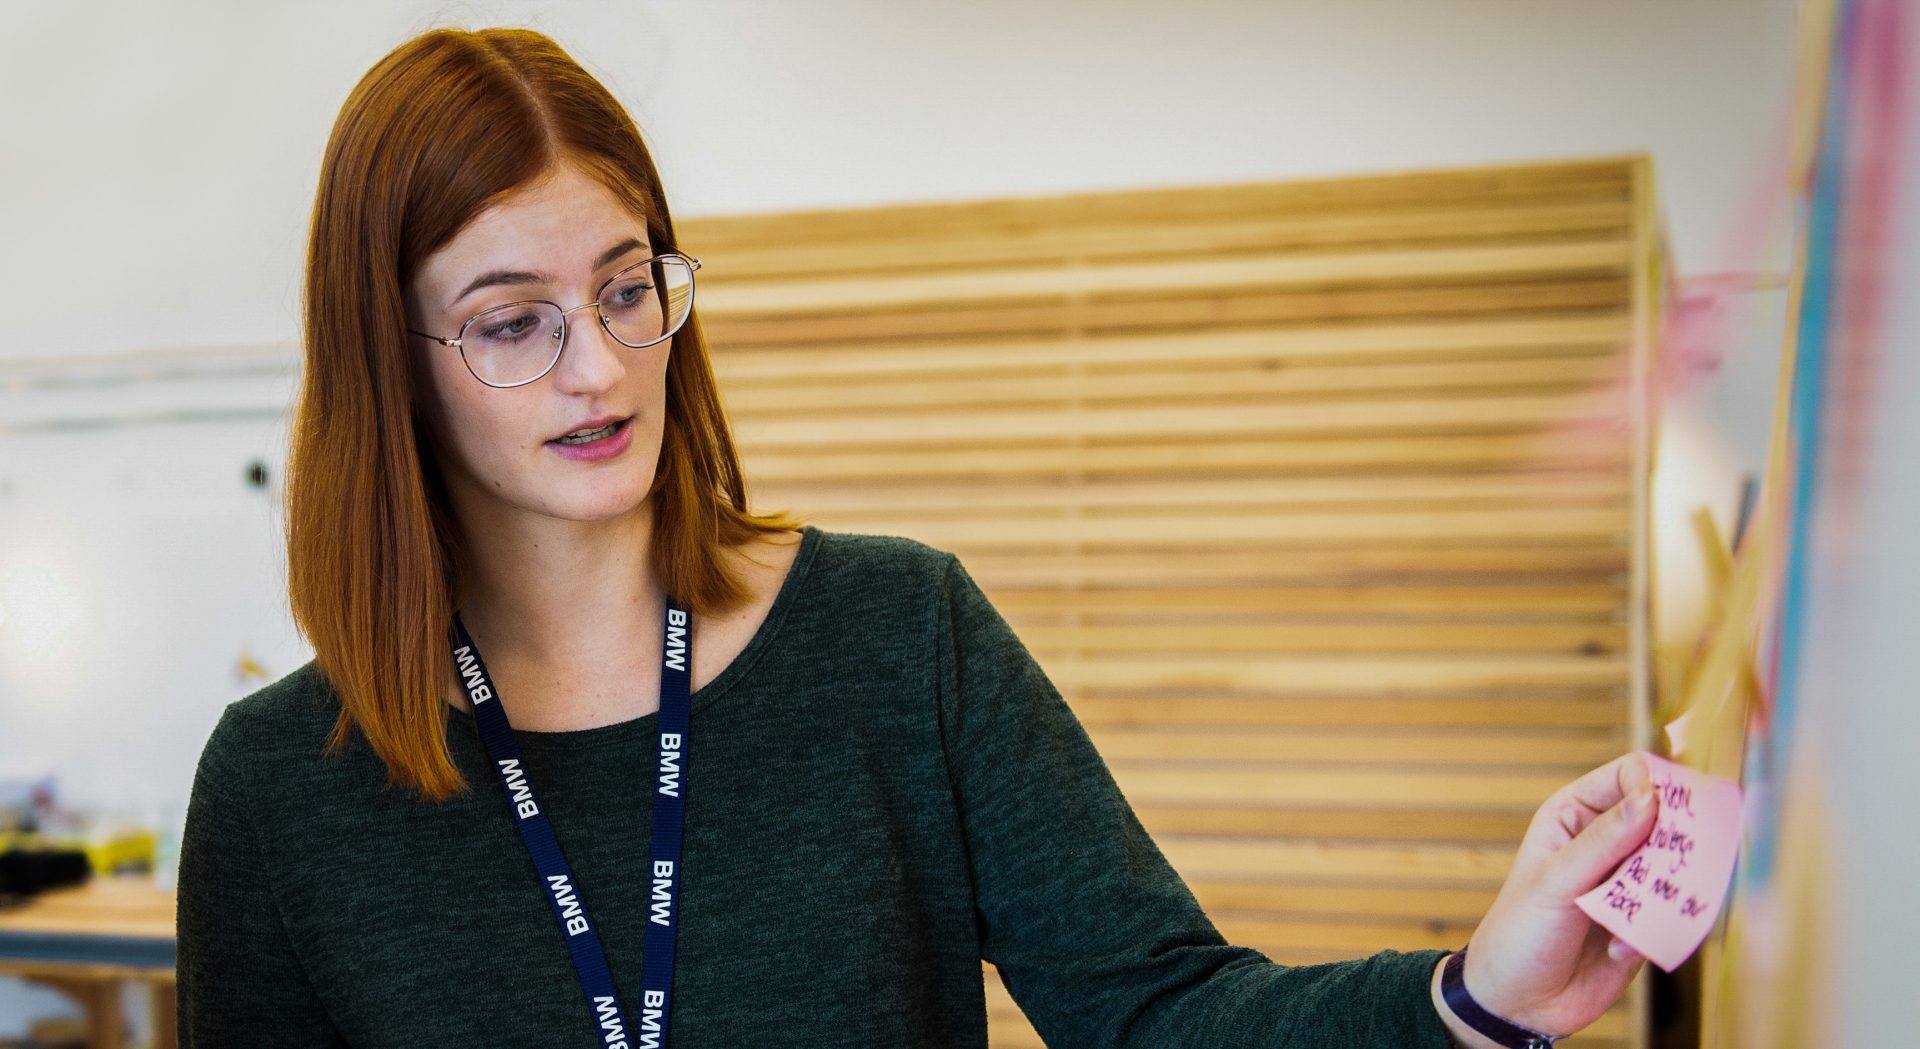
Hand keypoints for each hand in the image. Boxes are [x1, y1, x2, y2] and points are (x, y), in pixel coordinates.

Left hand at [1430, 752, 1658, 1042]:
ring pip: (1678, 868)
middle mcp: (1607, 841)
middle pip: (1667, 820)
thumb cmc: (1519, 932)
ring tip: (1631, 921)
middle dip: (1675, 845)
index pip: (1630, 775)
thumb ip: (1604, 842)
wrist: (1518, 1002)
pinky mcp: (1647, 919)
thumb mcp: (1555, 883)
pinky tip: (1618, 951)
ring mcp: (1629, 881)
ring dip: (1666, 895)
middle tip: (1669, 871)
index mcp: (1575, 814)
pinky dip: (1658, 930)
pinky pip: (1676, 913)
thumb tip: (1650, 797)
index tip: (1668, 814)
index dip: (1655, 785)